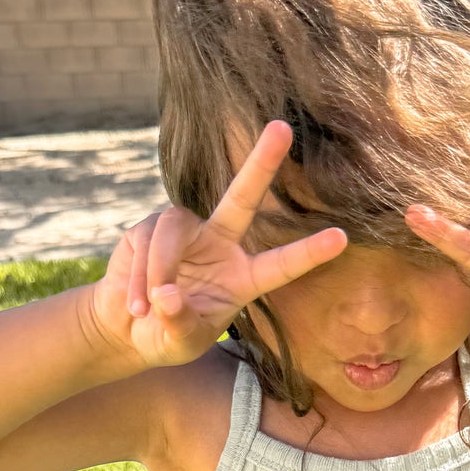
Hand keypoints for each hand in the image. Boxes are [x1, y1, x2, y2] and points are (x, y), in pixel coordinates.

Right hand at [85, 119, 347, 369]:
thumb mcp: (179, 342)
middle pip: (242, 197)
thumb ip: (180, 324)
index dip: (308, 252)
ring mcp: (185, 232)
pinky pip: (146, 243)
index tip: (341, 238)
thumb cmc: (166, 338)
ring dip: (158, 271)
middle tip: (283, 128)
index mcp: (242, 277)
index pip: (280, 264)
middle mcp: (219, 245)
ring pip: (172, 233)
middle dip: (261, 163)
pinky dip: (138, 279)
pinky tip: (135, 303)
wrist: (128, 329)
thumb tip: (167, 295)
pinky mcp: (149, 228)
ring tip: (147, 309)